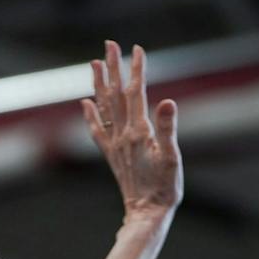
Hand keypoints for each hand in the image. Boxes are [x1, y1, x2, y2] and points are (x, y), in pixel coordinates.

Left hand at [80, 40, 182, 224]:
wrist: (146, 214)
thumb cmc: (164, 188)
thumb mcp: (172, 157)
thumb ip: (168, 128)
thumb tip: (168, 101)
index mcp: (139, 131)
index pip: (137, 93)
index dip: (137, 70)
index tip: (137, 49)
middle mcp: (122, 135)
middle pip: (116, 95)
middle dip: (113, 68)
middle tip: (109, 45)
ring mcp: (114, 145)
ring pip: (104, 108)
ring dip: (99, 84)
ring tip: (95, 64)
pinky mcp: (111, 156)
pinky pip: (97, 130)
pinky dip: (90, 115)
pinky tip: (85, 103)